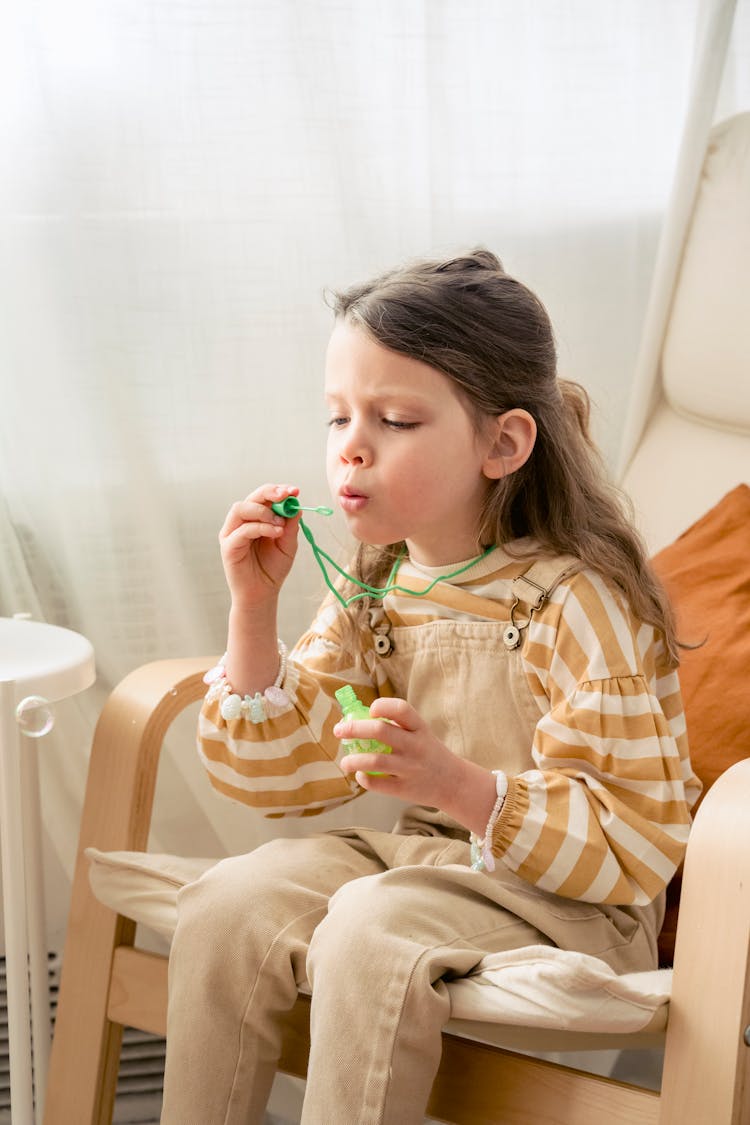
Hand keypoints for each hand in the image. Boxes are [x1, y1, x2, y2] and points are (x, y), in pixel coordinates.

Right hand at [219, 483, 300, 609]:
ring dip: (263, 511)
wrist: (262, 594)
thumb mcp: (287, 544)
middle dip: (270, 493)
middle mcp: (241, 522)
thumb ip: (290, 526)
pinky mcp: (228, 546)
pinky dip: (261, 527)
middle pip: (251, 497)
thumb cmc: (273, 568)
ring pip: (241, 508)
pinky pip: (242, 530)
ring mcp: (232, 533)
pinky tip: (276, 533)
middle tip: (286, 495)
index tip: (294, 490)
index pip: (264, 497)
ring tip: (279, 523)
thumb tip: (295, 506)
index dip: (278, 490)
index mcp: (256, 518)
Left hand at [335, 697, 491, 825]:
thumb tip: (358, 719)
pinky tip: (360, 775)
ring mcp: (410, 768)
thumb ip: (397, 726)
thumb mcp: (421, 734)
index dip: (382, 706)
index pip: (401, 709)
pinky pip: (378, 783)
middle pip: (380, 731)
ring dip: (353, 760)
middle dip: (354, 729)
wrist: (454, 783)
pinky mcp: (405, 789)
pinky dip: (364, 779)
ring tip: (345, 762)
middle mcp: (416, 746)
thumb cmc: (428, 753)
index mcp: (419, 728)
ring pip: (375, 760)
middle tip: (338, 730)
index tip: (370, 710)